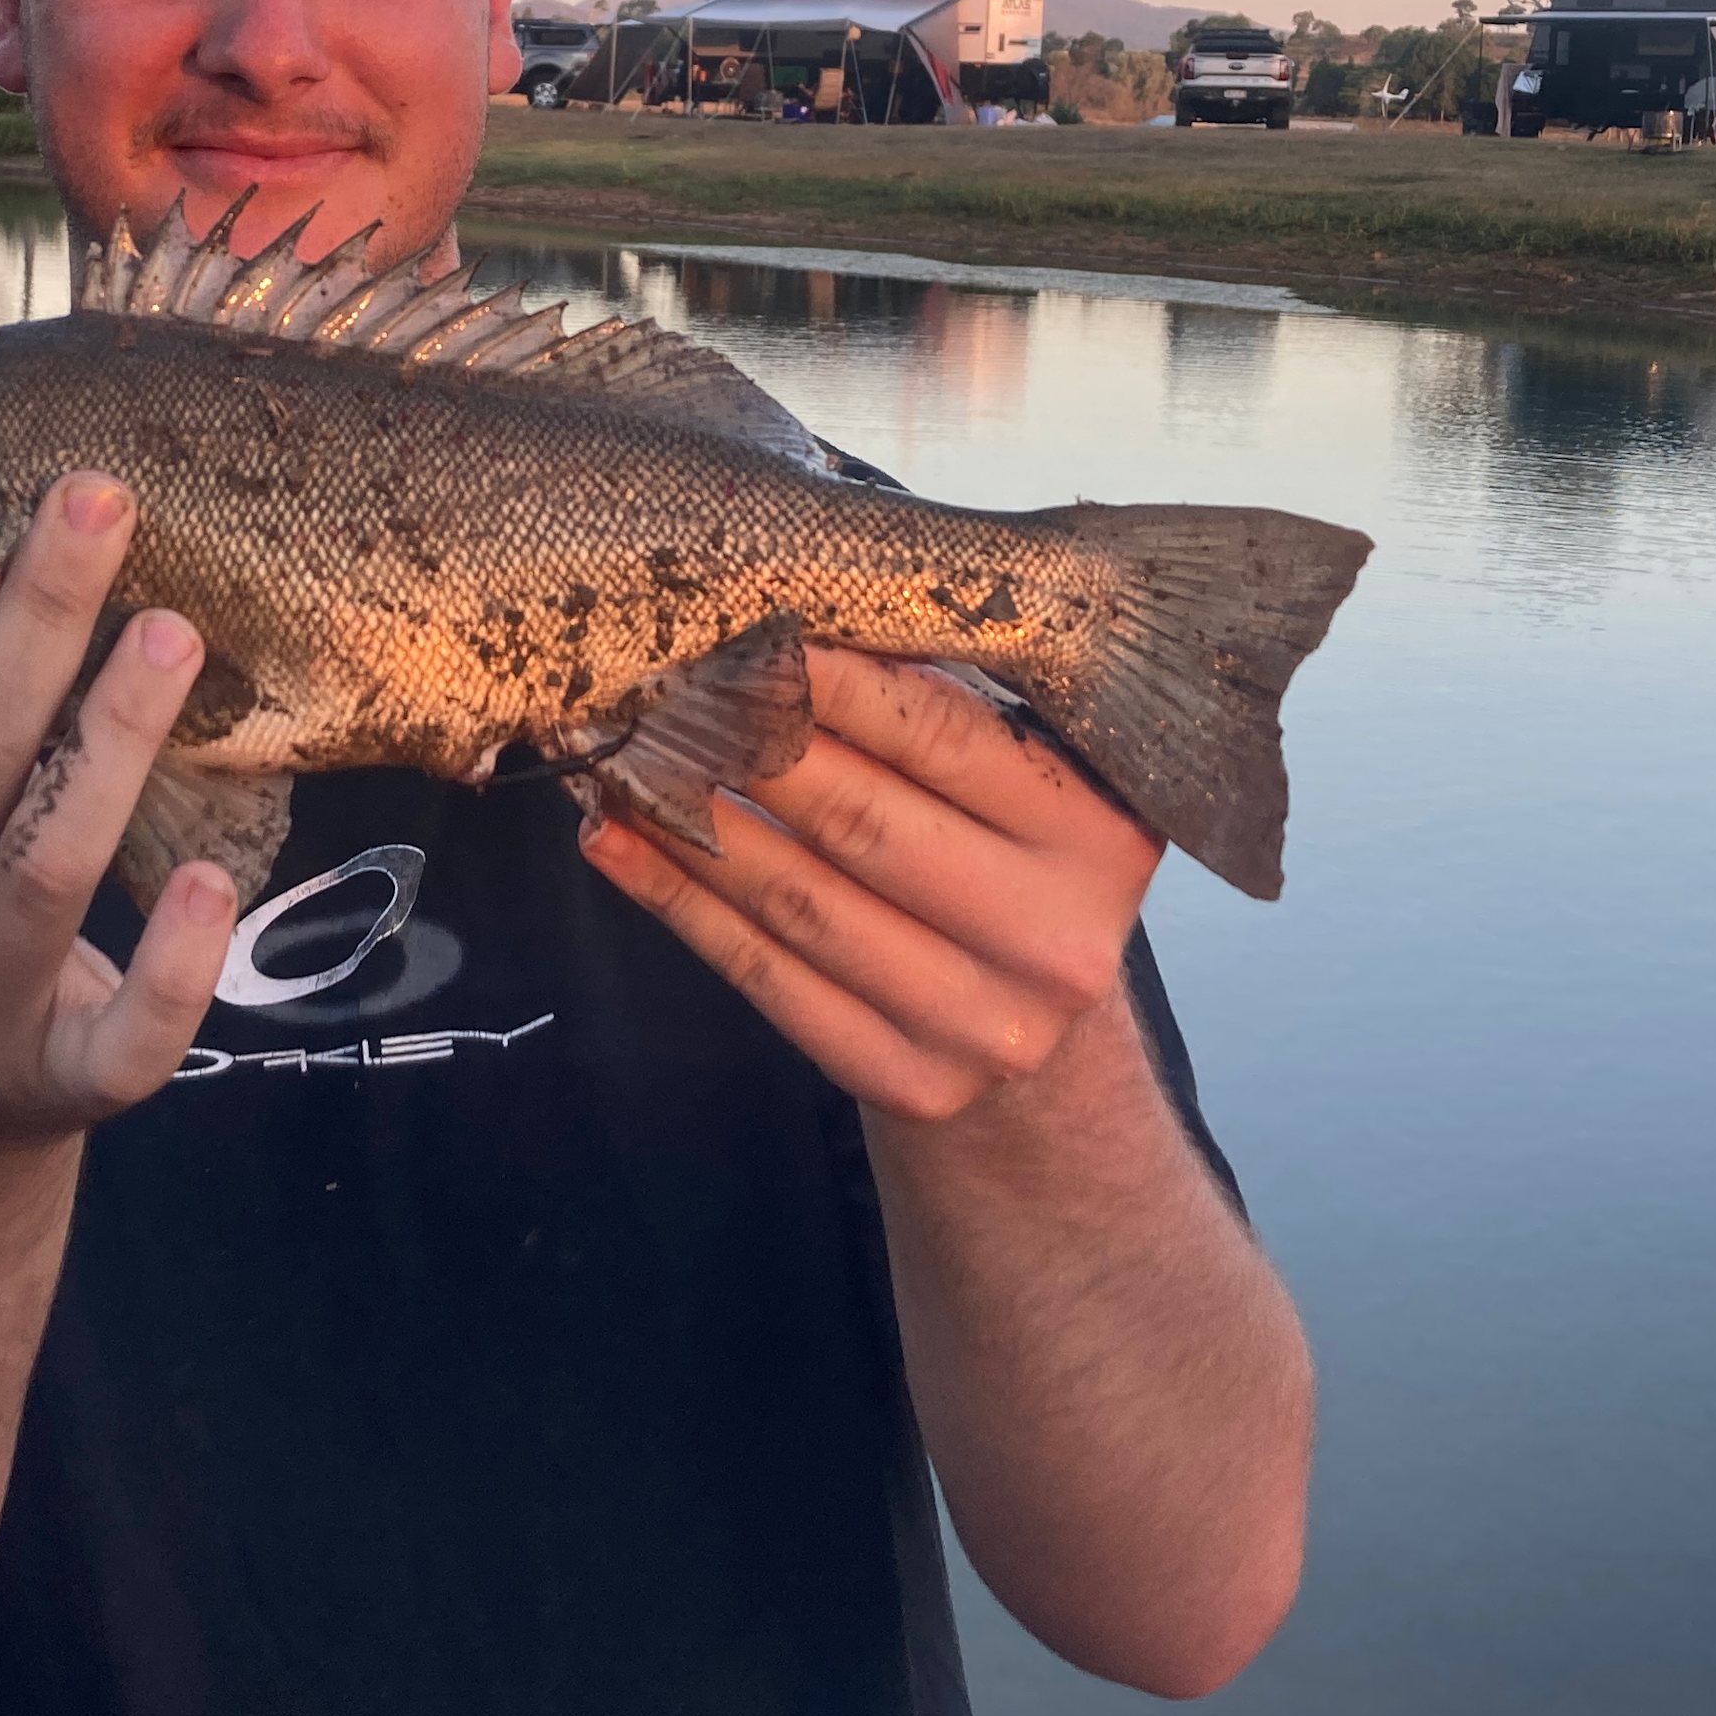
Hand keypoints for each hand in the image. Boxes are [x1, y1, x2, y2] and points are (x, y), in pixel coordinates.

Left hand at [577, 647, 1162, 1123]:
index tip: (743, 638)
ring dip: (686, 824)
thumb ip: (933, 703)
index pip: (939, 739)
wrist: (1033, 1002)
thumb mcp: (1020, 770)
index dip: (829, 685)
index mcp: (1100, 836)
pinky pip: (767, 980)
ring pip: (799, 903)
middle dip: (741, 746)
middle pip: (861, 823)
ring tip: (614, 761)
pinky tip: (616, 845)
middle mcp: (1053, 940)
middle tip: (657, 691)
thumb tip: (775, 632)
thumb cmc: (1008, 849)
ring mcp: (981, 1026)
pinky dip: (677, 903)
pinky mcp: (910, 1082)